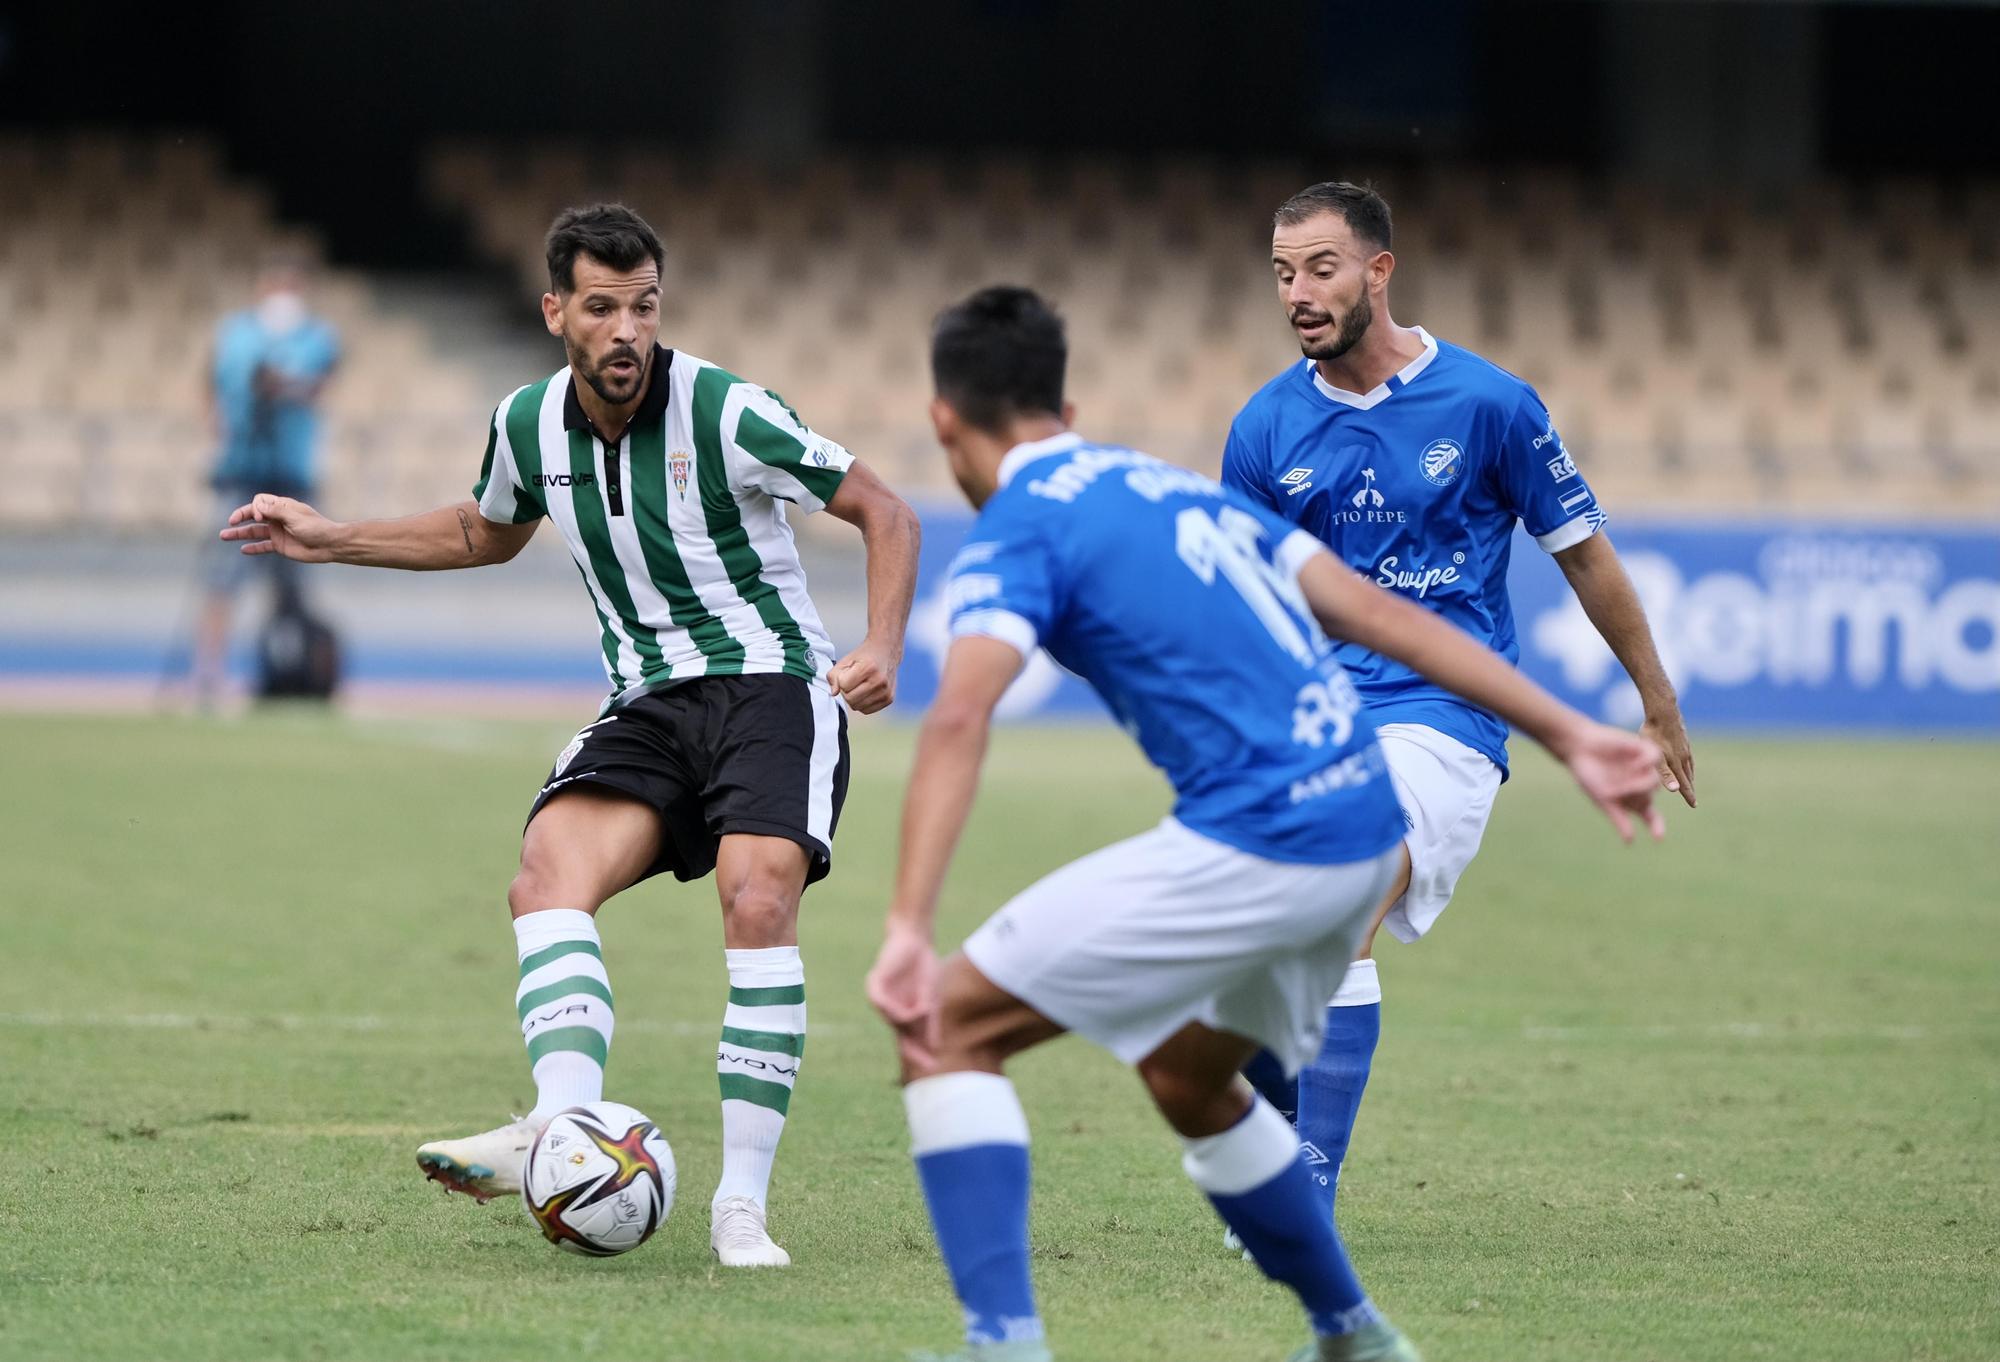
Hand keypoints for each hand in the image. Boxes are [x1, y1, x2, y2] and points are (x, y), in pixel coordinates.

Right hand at [219, 493, 339, 562]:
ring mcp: (278, 532)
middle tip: (230, 522)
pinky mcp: (280, 545)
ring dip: (239, 533)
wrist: (329, 545)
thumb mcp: (295, 517)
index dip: (255, 507)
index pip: (260, 501)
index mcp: (282, 506)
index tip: (259, 517)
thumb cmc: (316, 528)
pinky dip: (253, 547)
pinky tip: (242, 549)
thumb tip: (257, 508)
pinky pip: (262, 546)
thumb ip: (275, 512)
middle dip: (240, 517)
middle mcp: (278, 518)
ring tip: (223, 535)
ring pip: (254, 531)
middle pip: (253, 515)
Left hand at [830, 637, 899, 714]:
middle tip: (852, 681)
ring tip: (860, 685)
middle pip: (850, 699)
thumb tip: (833, 692)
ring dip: (854, 698)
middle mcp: (879, 680)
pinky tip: (866, 692)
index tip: (848, 674)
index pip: (844, 686)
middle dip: (847, 691)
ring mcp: (885, 691)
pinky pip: (866, 710)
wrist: (886, 652)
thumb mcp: (846, 660)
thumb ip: (834, 675)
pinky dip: (862, 703)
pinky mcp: (889, 699)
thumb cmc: (864, 656)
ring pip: (857, 707)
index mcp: (868, 667)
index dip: (842, 680)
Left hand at [866, 922, 938, 1069]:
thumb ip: (930, 1021)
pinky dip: (900, 1011)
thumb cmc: (923, 968)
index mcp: (903, 1014)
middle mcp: (890, 1011)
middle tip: (929, 1064)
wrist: (916, 941)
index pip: (909, 1040)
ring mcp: (882, 1000)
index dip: (920, 1054)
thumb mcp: (931, 998)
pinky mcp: (874, 986)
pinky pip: (883, 1006)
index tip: (934, 1067)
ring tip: (928, 1009)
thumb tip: (934, 1046)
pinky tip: (916, 1010)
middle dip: (914, 1051)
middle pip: (901, 1037)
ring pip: (895, 1022)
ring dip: (914, 1021)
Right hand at [1559, 721, 1667, 843]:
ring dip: (1639, 784)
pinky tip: (1635, 764)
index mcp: (1631, 800)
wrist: (1579, 747)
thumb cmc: (1588, 775)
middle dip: (1632, 797)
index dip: (1656, 826)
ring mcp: (1643, 768)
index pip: (1650, 816)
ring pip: (1654, 781)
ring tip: (1622, 780)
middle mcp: (1640, 785)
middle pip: (1649, 798)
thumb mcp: (1602, 798)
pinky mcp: (1642, 750)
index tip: (1658, 838)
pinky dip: (1647, 763)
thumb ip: (1618, 817)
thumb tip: (1630, 841)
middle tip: (1613, 790)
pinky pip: (1655, 759)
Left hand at [1640, 706, 1696, 808]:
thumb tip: (1675, 790)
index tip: (1694, 805)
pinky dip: (1688, 763)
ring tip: (1690, 783)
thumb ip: (1664, 773)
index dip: (1688, 795)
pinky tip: (1685, 761)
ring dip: (1689, 776)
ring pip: (1688, 766)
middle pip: (1688, 776)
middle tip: (1693, 800)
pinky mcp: (1683, 738)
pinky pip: (1687, 755)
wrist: (1663, 710)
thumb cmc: (1654, 733)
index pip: (1684, 784)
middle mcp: (1683, 756)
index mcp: (1676, 763)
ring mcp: (1684, 747)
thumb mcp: (1656, 755)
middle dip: (1690, 789)